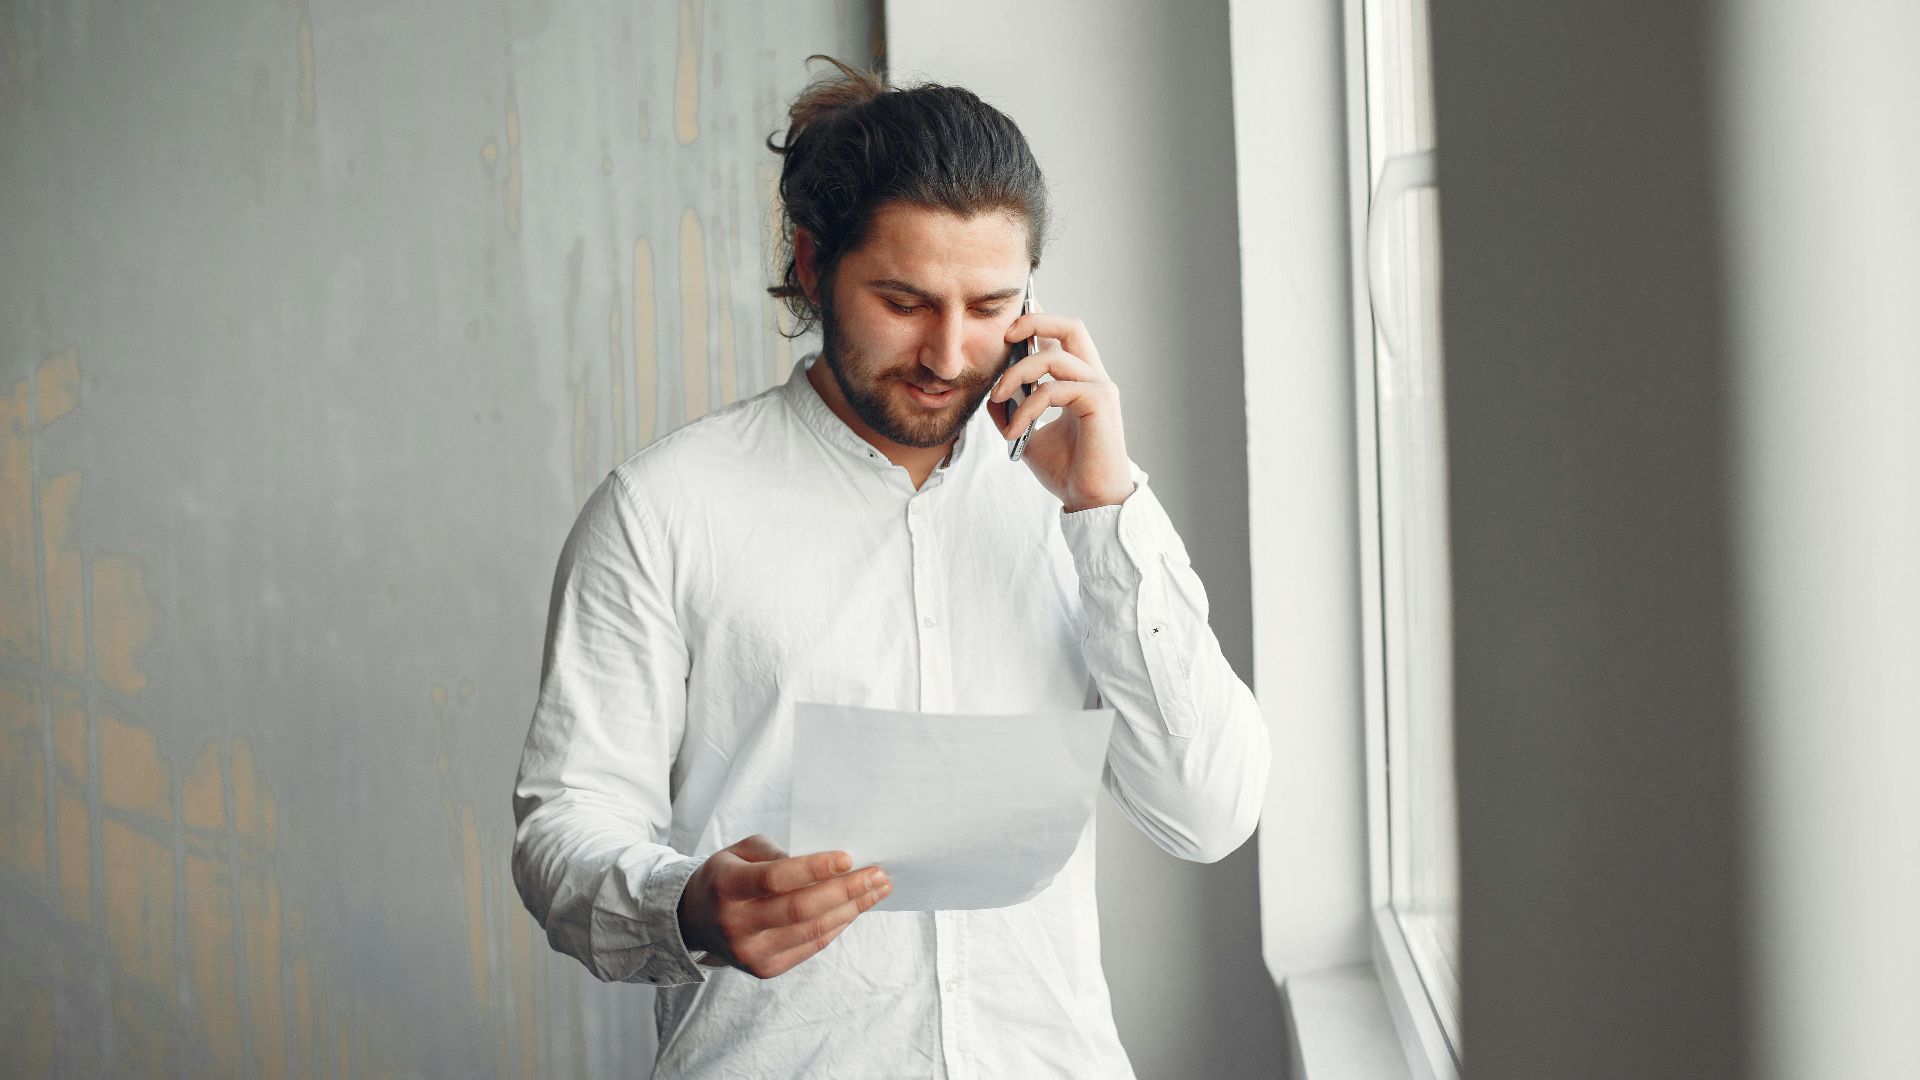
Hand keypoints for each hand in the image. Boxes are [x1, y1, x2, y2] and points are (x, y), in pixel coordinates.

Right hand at [676, 834, 890, 978]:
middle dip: (847, 890)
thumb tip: (827, 865)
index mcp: (727, 887)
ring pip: (812, 931)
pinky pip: (811, 947)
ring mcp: (751, 952)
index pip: (776, 879)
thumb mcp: (740, 851)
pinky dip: (838, 926)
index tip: (849, 858)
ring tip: (877, 889)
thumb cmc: (727, 876)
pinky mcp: (765, 969)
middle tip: (878, 874)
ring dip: (852, 909)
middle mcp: (736, 924)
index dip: (815, 869)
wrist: (696, 919)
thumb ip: (778, 852)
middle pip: (801, 909)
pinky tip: (855, 909)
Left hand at [988, 310, 1134, 511]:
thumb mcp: (1028, 436)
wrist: (1089, 501)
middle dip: (1034, 321)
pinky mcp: (1100, 402)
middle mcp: (1093, 378)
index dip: (1038, 321)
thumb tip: (991, 395)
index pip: (1062, 337)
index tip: (1007, 326)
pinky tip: (1015, 429)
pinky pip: (1054, 390)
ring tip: (997, 398)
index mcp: (1080, 381)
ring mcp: (1100, 388)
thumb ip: (1013, 411)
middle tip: (1004, 336)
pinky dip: (1027, 406)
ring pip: (1053, 358)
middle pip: (1071, 326)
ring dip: (1016, 374)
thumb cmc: (1067, 470)